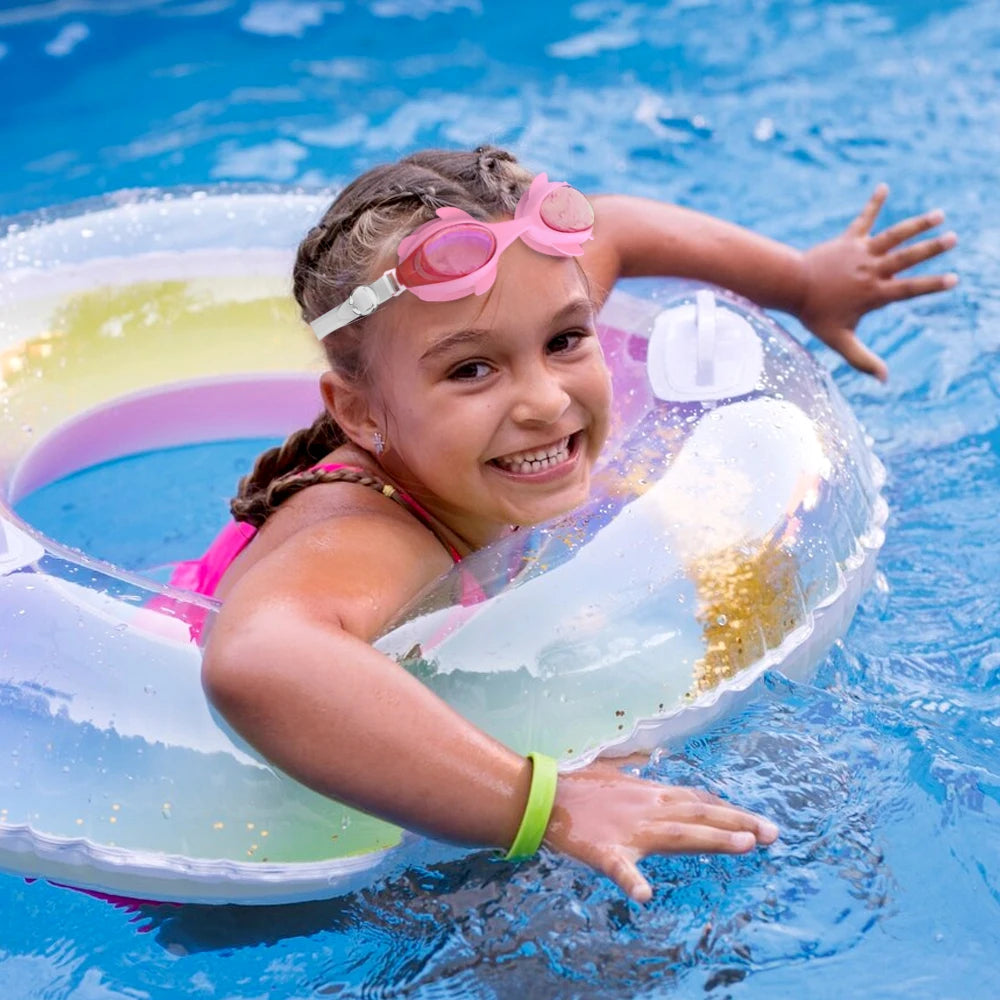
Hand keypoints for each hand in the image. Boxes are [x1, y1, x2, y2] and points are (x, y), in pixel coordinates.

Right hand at [543, 764, 778, 903]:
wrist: (543, 796)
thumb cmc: (578, 787)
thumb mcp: (615, 777)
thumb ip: (638, 777)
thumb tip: (649, 770)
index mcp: (651, 795)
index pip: (699, 801)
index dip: (730, 811)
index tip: (759, 823)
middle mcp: (648, 810)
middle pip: (700, 815)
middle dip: (738, 822)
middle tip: (773, 832)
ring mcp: (630, 831)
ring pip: (677, 835)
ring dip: (711, 838)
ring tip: (743, 844)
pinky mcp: (605, 852)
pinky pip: (620, 869)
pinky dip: (632, 882)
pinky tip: (645, 896)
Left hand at [798, 184, 957, 380]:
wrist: (792, 287)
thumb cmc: (815, 315)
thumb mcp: (840, 340)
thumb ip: (862, 360)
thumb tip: (884, 381)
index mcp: (874, 293)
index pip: (909, 288)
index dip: (931, 285)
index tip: (953, 280)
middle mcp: (872, 270)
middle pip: (906, 257)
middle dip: (931, 248)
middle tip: (953, 239)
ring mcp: (861, 252)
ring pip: (893, 235)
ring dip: (916, 224)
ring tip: (938, 214)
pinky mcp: (848, 239)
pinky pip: (864, 219)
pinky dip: (874, 203)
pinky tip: (883, 187)